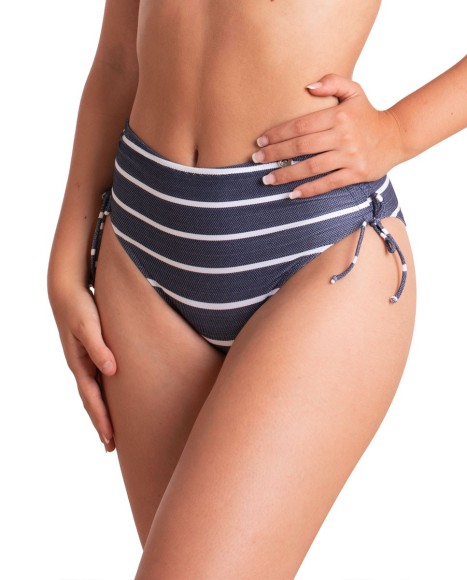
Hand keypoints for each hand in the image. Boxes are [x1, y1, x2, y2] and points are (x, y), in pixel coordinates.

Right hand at [50, 284, 116, 451]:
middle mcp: (81, 366)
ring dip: (102, 412)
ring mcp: (85, 361)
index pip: (92, 399)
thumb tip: (111, 371)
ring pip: (94, 393)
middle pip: (91, 401)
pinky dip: (104, 394)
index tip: (110, 438)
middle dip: (101, 423)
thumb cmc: (79, 306)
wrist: (68, 290)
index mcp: (79, 364)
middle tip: (110, 446)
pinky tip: (112, 398)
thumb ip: (99, 348)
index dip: (101, 419)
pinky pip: (98, 380)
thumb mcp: (89, 326)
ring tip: (112, 430)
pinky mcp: (92, 352)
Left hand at [252, 74, 402, 197]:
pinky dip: (310, 189)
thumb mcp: (354, 91)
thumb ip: (332, 82)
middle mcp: (343, 136)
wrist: (397, 136)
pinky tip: (292, 193)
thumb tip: (307, 87)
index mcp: (338, 115)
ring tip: (267, 179)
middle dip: (276, 154)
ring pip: (312, 167)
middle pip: (302, 146)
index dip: (278, 134)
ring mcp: (349, 156)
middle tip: (256, 160)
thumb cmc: (367, 115)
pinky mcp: (355, 174)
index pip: (301, 125)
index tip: (260, 141)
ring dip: (287, 174)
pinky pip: (328, 183)